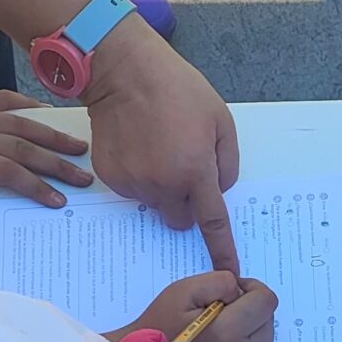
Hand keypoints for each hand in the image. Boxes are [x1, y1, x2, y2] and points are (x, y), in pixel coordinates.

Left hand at [0, 81, 92, 232]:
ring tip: (78, 145)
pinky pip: (2, 99)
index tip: (57, 200)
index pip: (8, 173)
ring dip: (51, 135)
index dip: (35, 187)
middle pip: (24, 149)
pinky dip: (25, 104)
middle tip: (84, 177)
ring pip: (20, 123)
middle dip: (57, 164)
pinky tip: (44, 111)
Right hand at [81, 21, 241, 271]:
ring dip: (161, 187)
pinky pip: (133, 191)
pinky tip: (138, 147)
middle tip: (184, 169)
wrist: (123, 71)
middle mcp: (162, 184)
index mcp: (194, 171)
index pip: (212, 222)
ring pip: (155, 204)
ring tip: (157, 147)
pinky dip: (139, 176)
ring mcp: (133, 182)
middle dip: (186, 205)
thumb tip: (218, 190)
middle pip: (180, 219)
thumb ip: (226, 163)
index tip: (229, 270)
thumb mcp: (220, 120)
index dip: (222, 248)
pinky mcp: (111, 177)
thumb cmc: (177, 90)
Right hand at [125, 271, 278, 341]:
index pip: (266, 301)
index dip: (251, 288)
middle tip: (219, 310)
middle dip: (250, 309)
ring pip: (266, 341)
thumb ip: (220, 282)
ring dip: (250, 329)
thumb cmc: (156, 327)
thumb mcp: (183, 290)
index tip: (231, 291)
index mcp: (227, 334)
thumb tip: (242, 291)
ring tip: (218, 329)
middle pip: (269, 321)